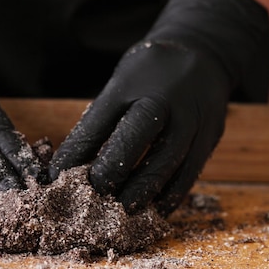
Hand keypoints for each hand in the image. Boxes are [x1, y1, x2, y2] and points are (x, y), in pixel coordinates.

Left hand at [50, 0, 268, 215]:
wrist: (204, 53)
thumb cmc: (149, 74)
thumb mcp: (120, 84)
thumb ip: (100, 119)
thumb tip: (70, 165)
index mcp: (132, 82)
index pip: (98, 122)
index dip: (75, 154)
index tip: (57, 177)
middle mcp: (164, 99)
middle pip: (134, 142)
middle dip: (109, 175)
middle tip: (90, 200)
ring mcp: (192, 118)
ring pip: (166, 165)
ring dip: (140, 194)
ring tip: (120, 215)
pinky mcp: (210, 136)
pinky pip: (190, 175)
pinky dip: (169, 197)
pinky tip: (153, 211)